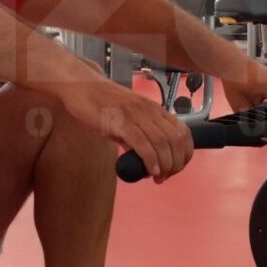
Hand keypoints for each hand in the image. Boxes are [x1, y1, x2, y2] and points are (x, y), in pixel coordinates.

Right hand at [58, 80, 192, 183]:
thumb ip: (137, 138)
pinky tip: (150, 171)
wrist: (81, 88)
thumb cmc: (101, 104)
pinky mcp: (120, 121)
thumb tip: (144, 160)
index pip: (182, 132)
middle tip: (166, 176)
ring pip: (162, 143)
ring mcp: (136, 114)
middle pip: (175, 140)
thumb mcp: (126, 120)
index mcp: (154, 108)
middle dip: (175, 163)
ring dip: (165, 165)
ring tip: (158, 177)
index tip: (177, 167)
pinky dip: (150, 160)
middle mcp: (149, 110)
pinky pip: (142, 143)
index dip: (185, 153)